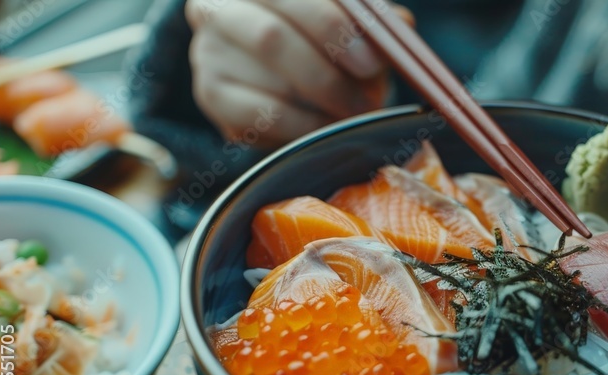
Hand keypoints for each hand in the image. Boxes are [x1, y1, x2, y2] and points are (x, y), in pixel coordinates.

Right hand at [186, 0, 411, 148]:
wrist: (282, 80)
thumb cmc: (321, 41)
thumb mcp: (345, 21)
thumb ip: (369, 18)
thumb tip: (398, 26)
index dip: (332, 25)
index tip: (372, 61)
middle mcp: (219, 6)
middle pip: (272, 38)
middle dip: (328, 75)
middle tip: (366, 100)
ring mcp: (209, 50)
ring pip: (271, 82)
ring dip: (324, 108)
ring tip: (355, 116)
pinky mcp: (211, 93)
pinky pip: (263, 117)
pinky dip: (304, 128)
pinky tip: (327, 128)